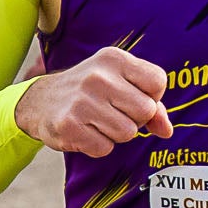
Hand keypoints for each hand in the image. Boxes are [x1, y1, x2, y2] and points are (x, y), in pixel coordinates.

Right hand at [12, 45, 172, 155]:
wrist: (41, 101)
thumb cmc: (92, 92)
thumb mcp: (120, 84)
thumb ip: (151, 104)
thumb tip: (167, 130)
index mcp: (114, 59)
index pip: (158, 81)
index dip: (152, 96)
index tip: (133, 96)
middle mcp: (98, 76)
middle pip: (146, 110)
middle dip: (135, 118)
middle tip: (113, 112)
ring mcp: (82, 100)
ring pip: (128, 132)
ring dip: (116, 134)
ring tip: (98, 121)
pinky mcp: (69, 125)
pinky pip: (105, 148)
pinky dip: (98, 145)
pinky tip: (85, 131)